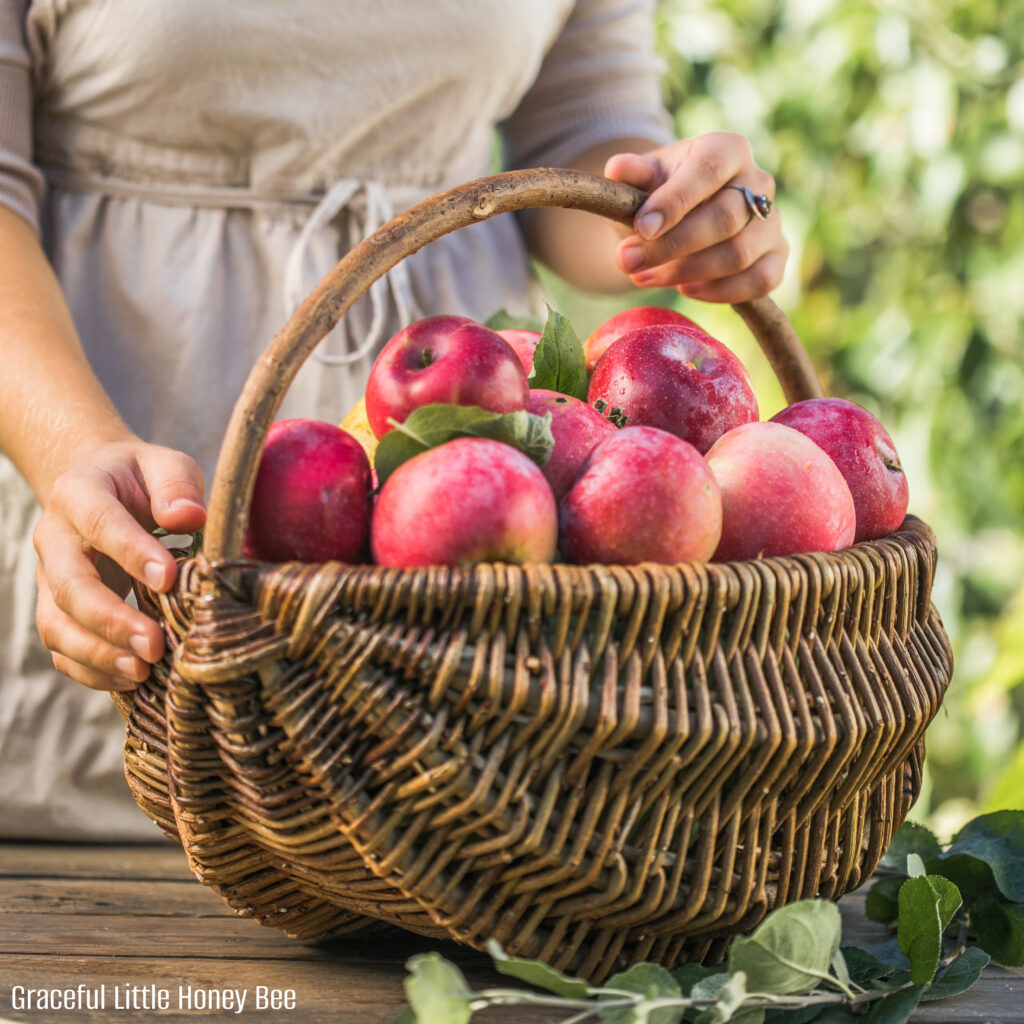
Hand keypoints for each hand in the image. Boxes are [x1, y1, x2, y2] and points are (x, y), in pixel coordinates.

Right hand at [33, 442, 205, 691]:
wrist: (100, 485)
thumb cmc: (143, 479)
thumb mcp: (165, 464)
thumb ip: (177, 485)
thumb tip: (190, 517)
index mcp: (78, 492)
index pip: (100, 523)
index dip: (131, 553)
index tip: (169, 579)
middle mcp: (54, 538)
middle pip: (70, 585)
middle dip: (112, 620)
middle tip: (156, 645)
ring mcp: (49, 578)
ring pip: (57, 624)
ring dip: (99, 653)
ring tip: (144, 672)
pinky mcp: (57, 609)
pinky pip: (60, 648)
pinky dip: (91, 670)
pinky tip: (130, 681)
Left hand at [604, 131, 788, 302]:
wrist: (679, 219)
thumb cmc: (660, 194)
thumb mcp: (642, 179)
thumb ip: (631, 174)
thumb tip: (618, 167)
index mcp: (727, 150)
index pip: (709, 169)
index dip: (676, 200)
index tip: (641, 228)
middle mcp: (759, 181)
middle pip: (725, 217)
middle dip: (672, 246)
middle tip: (628, 262)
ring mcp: (772, 221)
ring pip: (738, 254)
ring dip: (686, 273)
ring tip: (644, 277)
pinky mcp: (777, 257)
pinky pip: (760, 281)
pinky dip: (721, 292)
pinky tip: (687, 290)